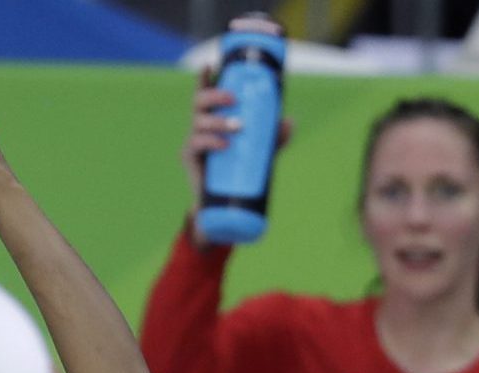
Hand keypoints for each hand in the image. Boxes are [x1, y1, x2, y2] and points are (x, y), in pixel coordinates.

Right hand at [181, 67, 292, 238]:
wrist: (223, 202)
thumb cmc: (239, 170)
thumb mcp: (261, 151)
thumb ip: (275, 136)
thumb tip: (289, 121)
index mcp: (214, 118)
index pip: (206, 93)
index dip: (205, 78)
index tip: (210, 64)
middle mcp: (200, 125)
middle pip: (199, 102)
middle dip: (214, 95)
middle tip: (233, 99)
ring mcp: (192, 141)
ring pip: (199, 122)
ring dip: (218, 121)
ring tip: (237, 127)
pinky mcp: (189, 157)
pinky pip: (196, 143)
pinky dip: (210, 142)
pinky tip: (224, 145)